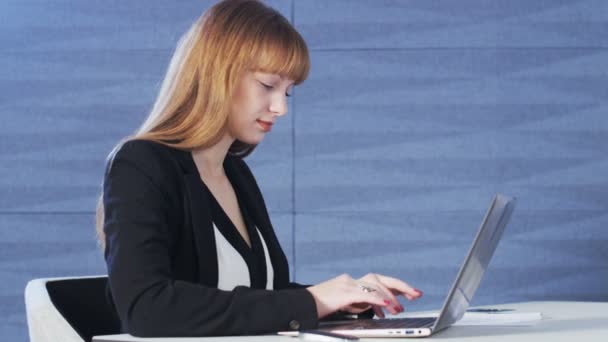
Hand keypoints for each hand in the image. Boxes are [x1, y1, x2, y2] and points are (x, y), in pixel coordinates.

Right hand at [306, 273, 420, 318]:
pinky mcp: (343, 293)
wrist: (299, 306)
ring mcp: (346, 284)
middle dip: (401, 286)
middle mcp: (350, 280)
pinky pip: (365, 294)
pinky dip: (378, 299)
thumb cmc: (318, 309)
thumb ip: (360, 304)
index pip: (379, 281)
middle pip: (381, 279)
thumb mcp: (343, 306)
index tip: (412, 293)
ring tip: (400, 308)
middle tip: (417, 294)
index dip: (397, 286)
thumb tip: (379, 309)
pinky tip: (388, 306)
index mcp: (352, 283)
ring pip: (375, 284)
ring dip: (390, 296)